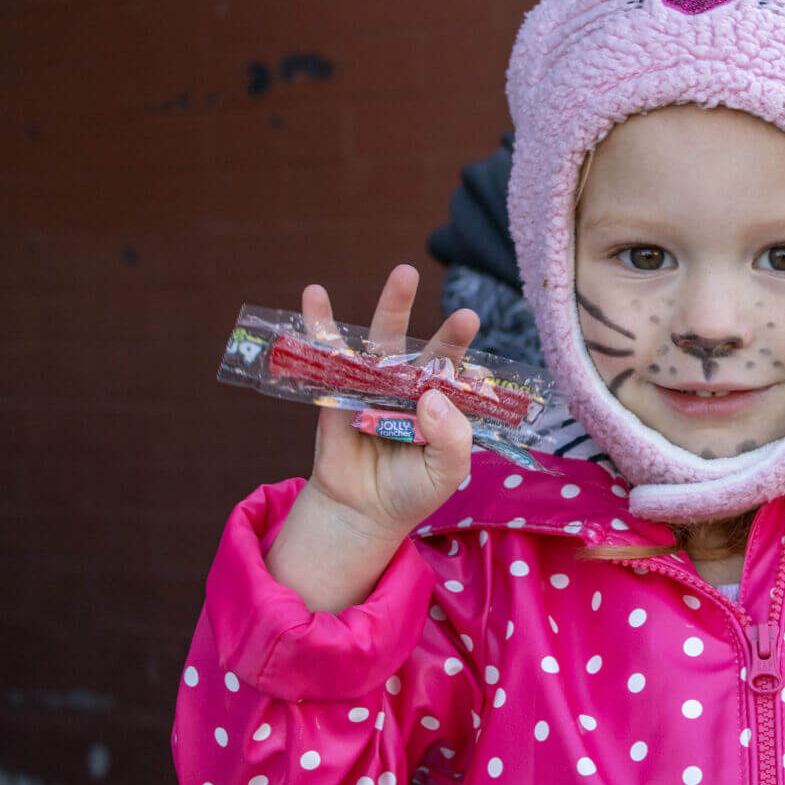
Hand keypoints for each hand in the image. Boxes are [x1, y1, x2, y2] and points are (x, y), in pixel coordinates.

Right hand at [266, 265, 479, 610]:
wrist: (361, 512)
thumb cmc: (411, 490)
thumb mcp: (446, 472)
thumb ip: (452, 438)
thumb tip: (433, 396)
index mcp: (445, 404)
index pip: (459, 375)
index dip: (464, 356)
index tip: (470, 330)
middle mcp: (414, 386)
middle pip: (428, 349)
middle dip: (441, 325)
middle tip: (451, 302)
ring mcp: (377, 383)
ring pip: (384, 341)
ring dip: (391, 305)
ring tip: (403, 273)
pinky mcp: (338, 388)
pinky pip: (329, 355)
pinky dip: (320, 325)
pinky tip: (314, 296)